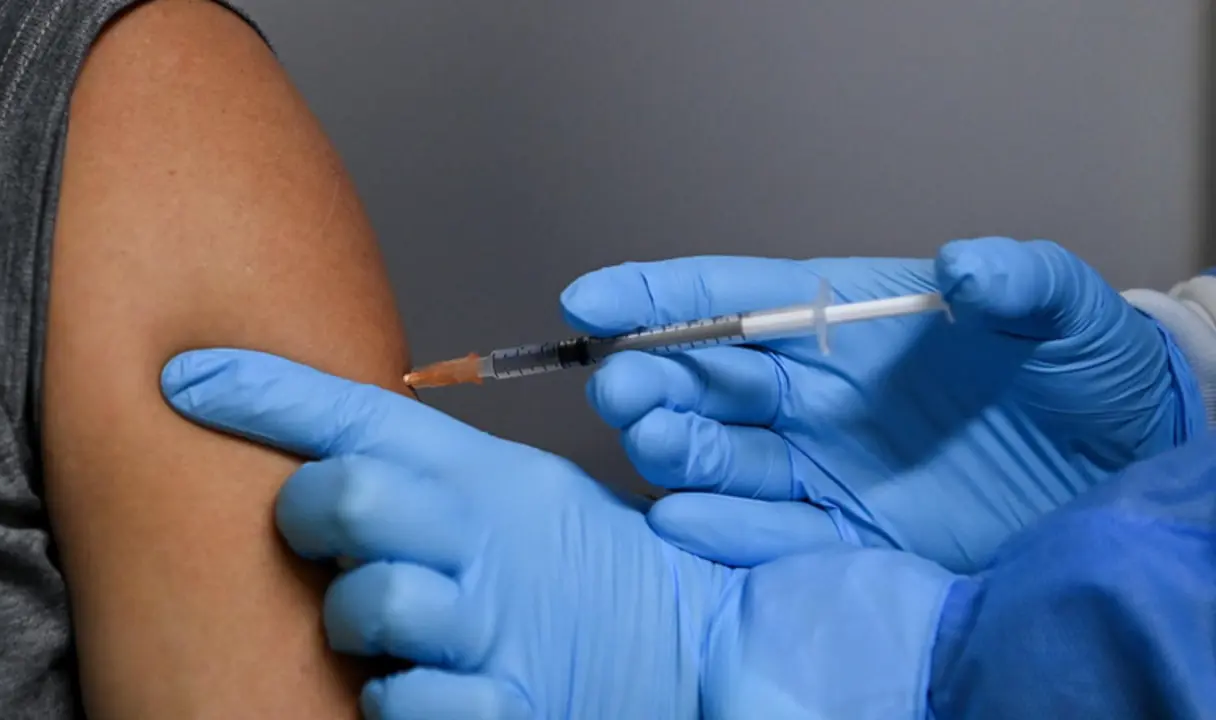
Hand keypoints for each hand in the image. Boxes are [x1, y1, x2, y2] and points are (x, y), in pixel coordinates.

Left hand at [159, 349, 730, 718]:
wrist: (684, 645)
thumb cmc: (580, 566)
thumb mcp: (509, 489)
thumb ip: (421, 466)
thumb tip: (315, 447)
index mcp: (487, 475)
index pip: (361, 415)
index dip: (264, 391)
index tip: (186, 378)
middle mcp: (487, 541)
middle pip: (349, 496)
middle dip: (312, 513)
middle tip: (320, 529)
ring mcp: (495, 627)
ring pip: (369, 605)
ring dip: (357, 619)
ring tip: (389, 624)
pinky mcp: (506, 707)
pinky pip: (402, 703)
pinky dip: (397, 697)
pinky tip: (422, 681)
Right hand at [561, 237, 1204, 571]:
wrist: (1121, 468)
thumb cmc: (1084, 373)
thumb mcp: (1065, 312)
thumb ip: (1019, 280)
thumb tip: (966, 267)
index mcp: (841, 320)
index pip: (731, 299)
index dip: (656, 296)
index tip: (589, 300)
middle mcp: (812, 392)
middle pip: (702, 378)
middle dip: (647, 375)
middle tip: (620, 385)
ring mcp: (819, 465)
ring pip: (715, 454)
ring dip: (672, 446)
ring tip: (655, 436)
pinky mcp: (841, 534)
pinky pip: (764, 533)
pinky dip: (718, 527)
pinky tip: (682, 516)